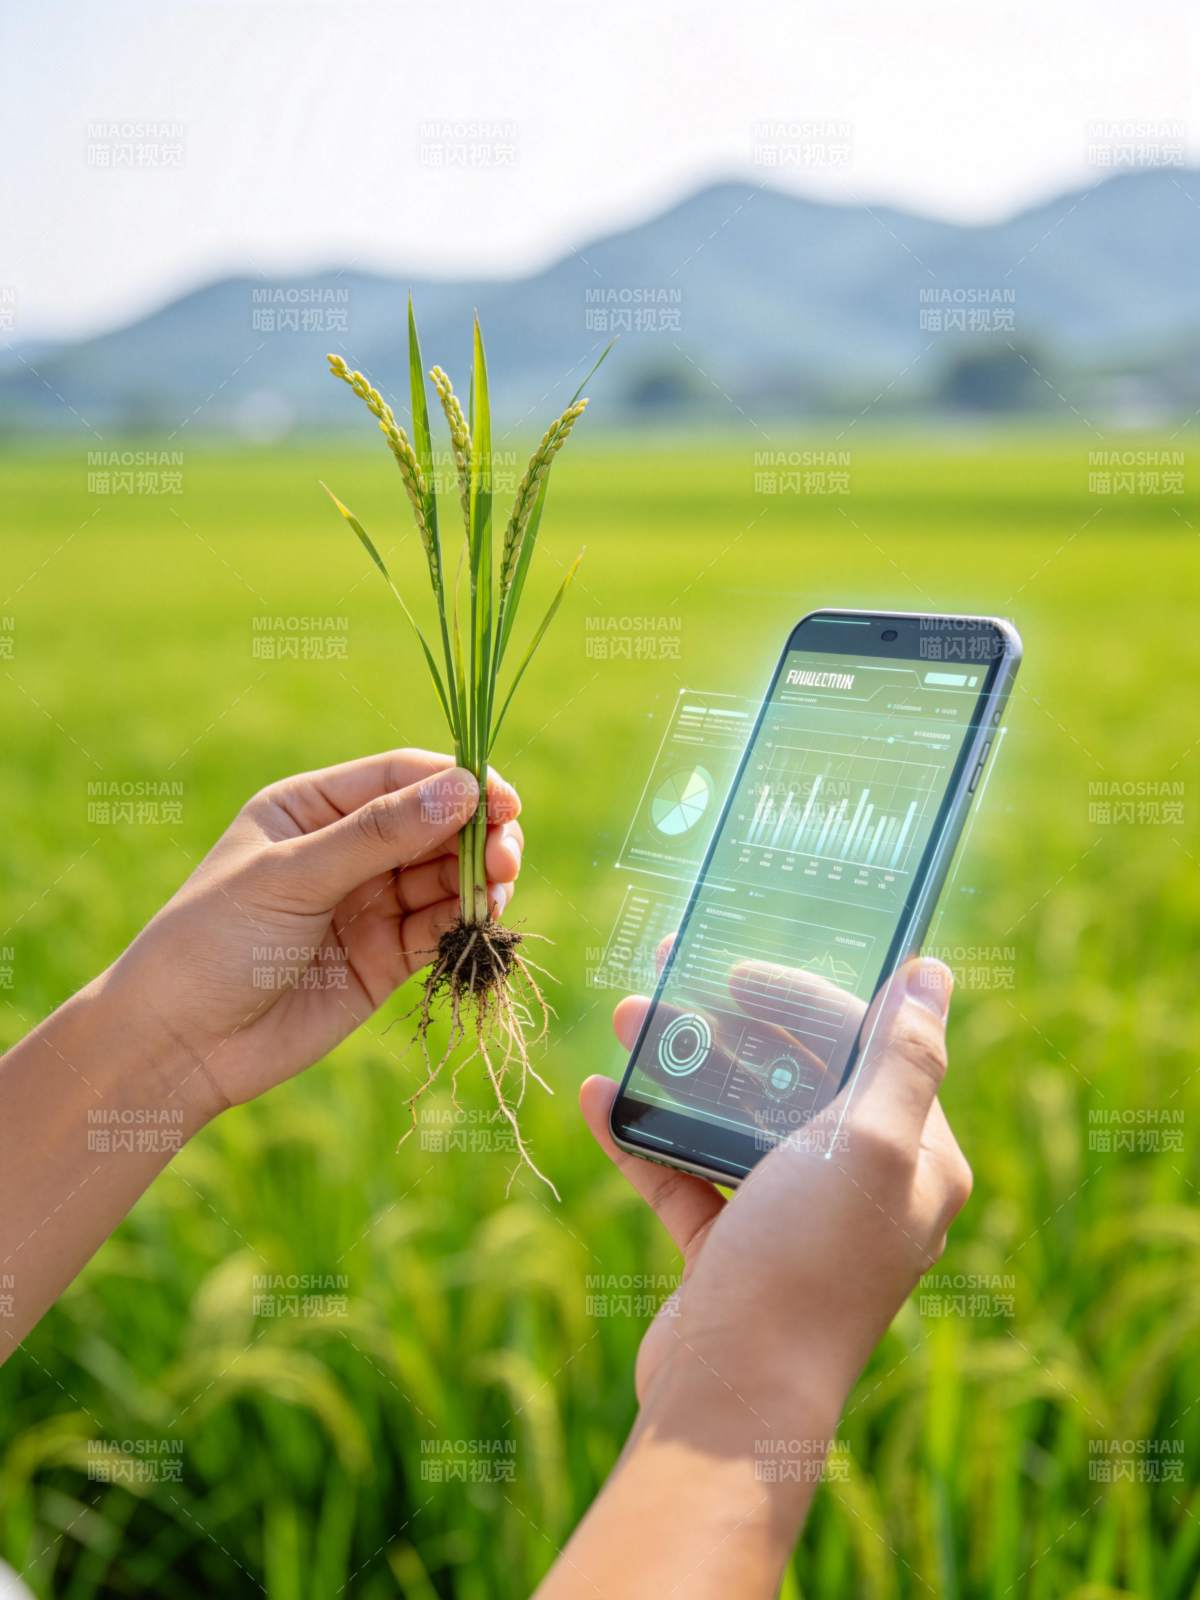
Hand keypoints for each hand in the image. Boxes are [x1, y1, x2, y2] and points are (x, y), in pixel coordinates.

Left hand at [105, 749, 521, 1121]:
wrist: (180, 1045)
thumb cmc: (215, 941)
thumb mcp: (293, 875)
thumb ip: (379, 834)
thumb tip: (463, 789)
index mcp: (312, 808)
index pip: (399, 777)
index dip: (455, 782)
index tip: (503, 798)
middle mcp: (346, 849)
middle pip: (434, 825)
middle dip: (476, 834)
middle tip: (505, 855)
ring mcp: (369, 904)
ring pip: (444, 877)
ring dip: (477, 880)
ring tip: (494, 892)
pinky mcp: (386, 958)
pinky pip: (439, 928)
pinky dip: (465, 923)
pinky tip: (479, 923)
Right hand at [581, 955, 969, 1421]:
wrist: (731, 1400)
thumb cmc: (807, 1264)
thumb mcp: (867, 1146)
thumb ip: (904, 1056)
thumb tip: (934, 973)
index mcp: (916, 1161)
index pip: (864, 1050)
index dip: (802, 1000)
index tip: (737, 972)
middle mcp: (862, 1188)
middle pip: (795, 1079)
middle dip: (729, 1027)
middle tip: (667, 983)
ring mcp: (793, 1221)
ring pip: (736, 1120)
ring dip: (681, 1069)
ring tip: (628, 1023)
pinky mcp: (732, 1250)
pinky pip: (688, 1174)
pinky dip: (647, 1136)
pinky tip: (601, 1099)